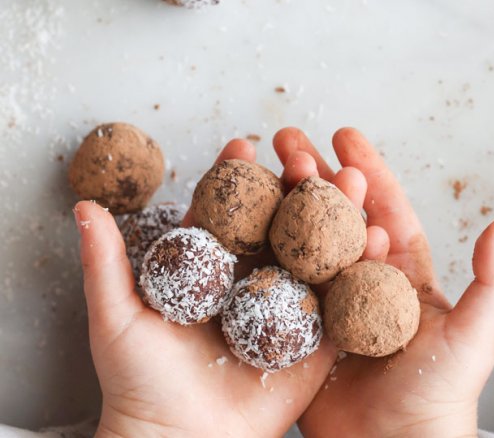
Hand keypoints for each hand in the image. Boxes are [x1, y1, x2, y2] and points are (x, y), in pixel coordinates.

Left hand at [75, 139, 341, 437]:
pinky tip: (375, 235)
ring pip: (314, 254)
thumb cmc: (138, 384)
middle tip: (304, 155)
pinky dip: (360, 269)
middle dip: (293, 187)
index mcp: (212, 270)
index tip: (242, 144)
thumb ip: (105, 261)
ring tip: (349, 178)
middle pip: (277, 225)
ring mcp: (286, 309)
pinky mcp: (315, 341)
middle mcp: (252, 283)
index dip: (233, 178)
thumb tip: (84, 205)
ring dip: (334, 216)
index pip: (226, 213)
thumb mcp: (116, 317)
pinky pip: (340, 301)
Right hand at [272, 127, 493, 437]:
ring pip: (301, 239)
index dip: (366, 169)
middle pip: (334, 213)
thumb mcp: (473, 338)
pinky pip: (278, 280)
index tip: (343, 135)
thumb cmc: (439, 397)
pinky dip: (261, 251)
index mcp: (399, 270)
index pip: (382, 207)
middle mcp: (359, 276)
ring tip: (260, 169)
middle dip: (313, 173)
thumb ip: (493, 285)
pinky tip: (242, 225)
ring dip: (282, 202)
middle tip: (287, 141)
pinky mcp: (298, 321)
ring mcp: (324, 296)